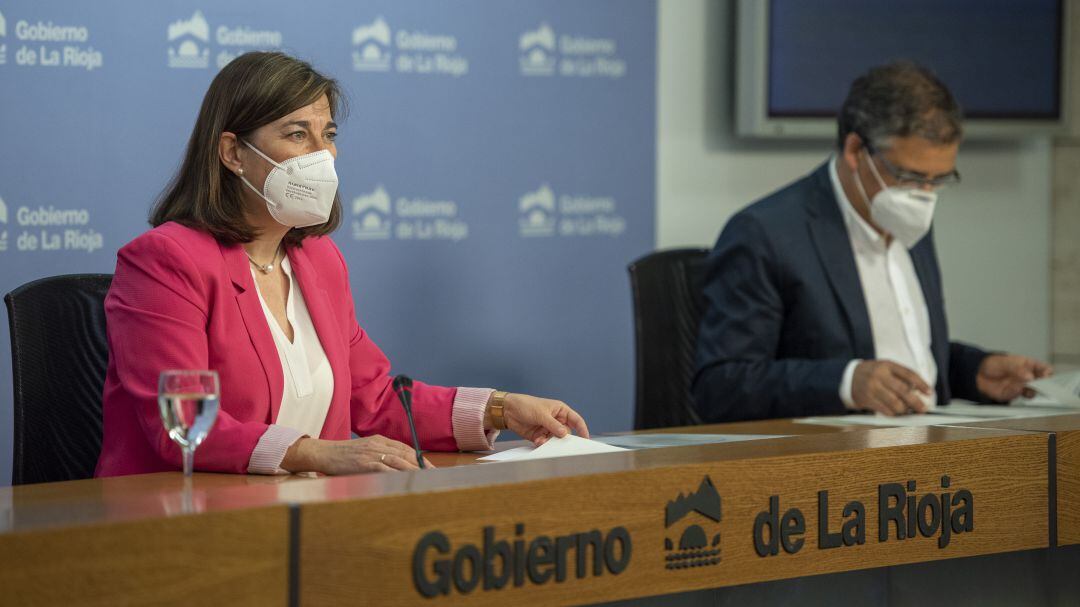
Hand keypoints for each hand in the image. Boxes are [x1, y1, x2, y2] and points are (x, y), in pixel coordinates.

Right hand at [281, 435, 433, 474]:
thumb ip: (379, 454)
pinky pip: (384, 468)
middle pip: (405, 454)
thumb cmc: (342, 455)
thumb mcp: (364, 450)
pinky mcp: (363, 462)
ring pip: (398, 461)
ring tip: (425, 478)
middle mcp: (378, 444)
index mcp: (379, 440)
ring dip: (413, 470)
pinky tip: (404, 480)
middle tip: (434, 475)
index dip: (419, 458)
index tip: (430, 467)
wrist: (322, 453)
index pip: (405, 448)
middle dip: (421, 465)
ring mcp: (371, 453)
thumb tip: (396, 467)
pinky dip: (396, 474)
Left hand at [494, 393, 589, 445]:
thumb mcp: (541, 414)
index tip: (586, 439)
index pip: (575, 420)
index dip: (582, 429)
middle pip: (566, 433)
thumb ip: (553, 425)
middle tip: (560, 443)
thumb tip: (565, 434)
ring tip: (542, 440)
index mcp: (560, 411)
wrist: (508, 410)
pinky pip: (545, 443)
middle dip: (563, 439)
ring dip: (550, 442)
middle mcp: (556, 420)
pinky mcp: (539, 436)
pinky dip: (542, 444)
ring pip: (555, 440)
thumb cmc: (526, 405)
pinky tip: (537, 441)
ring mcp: (547, 429)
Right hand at [851, 360, 932, 415]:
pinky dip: (893, 413)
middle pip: (903, 390)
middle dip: (916, 401)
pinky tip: (895, 412)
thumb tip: (918, 391)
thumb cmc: (874, 373)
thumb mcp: (886, 368)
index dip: (921, 384)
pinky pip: (884, 410)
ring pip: (894, 403)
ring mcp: (872, 388)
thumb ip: (901, 376)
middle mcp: (879, 375)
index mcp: (887, 365)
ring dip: (904, 409)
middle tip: (923, 409)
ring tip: (907, 411)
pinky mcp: (866, 399)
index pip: (908, 374)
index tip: (929, 392)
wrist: (849, 377)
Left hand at [976, 354, 1052, 401]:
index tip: (1046, 375)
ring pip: (1033, 392)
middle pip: (1043, 383)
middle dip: (1044, 385)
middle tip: (1040, 384)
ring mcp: (1021, 387)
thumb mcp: (1006, 362)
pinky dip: (1017, 393)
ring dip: (1031, 390)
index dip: (1048, 373)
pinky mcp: (1012, 395)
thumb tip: (1029, 377)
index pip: (1045, 370)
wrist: (977, 372)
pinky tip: (1014, 388)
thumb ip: (1018, 369)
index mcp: (1029, 366)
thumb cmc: (994, 364)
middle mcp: (1027, 377)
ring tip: (1026, 386)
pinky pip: (1018, 395)